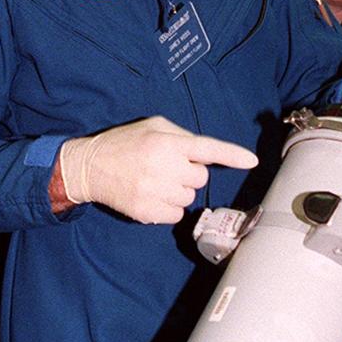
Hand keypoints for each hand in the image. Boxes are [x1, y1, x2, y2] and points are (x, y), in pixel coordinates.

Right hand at [58, 116, 257, 224]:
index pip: (206, 149)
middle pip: (201, 178)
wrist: (89, 167)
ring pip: (189, 198)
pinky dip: (168, 207)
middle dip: (189, 173)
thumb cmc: (124, 143)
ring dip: (178, 191)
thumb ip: (181, 137)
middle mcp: (162, 167)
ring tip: (155, 180)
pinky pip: (176, 214)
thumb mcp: (152, 127)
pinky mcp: (147, 211)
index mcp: (165, 143)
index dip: (232, 155)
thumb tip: (204, 154)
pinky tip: (151, 195)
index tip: (251, 161)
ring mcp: (154, 191)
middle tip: (166, 167)